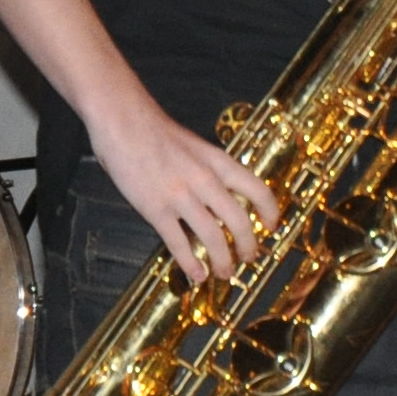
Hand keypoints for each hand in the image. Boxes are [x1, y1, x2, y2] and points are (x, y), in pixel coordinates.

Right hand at [87, 94, 281, 284]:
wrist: (124, 121)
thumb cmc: (158, 132)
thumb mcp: (197, 147)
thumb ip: (211, 171)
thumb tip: (222, 199)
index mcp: (219, 162)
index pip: (258, 189)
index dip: (270, 212)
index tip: (272, 226)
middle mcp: (206, 180)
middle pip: (239, 221)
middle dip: (248, 245)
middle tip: (249, 258)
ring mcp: (180, 195)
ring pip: (212, 237)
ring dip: (223, 260)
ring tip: (225, 273)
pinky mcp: (155, 208)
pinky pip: (178, 243)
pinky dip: (190, 263)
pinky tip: (197, 274)